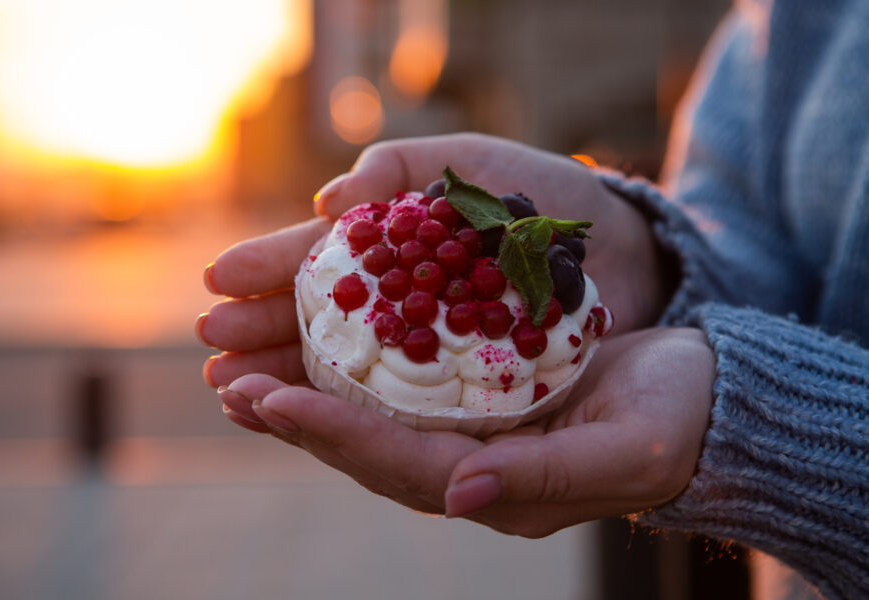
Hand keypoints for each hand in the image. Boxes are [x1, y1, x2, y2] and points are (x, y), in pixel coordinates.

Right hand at [198, 133, 667, 389]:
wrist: (627, 248)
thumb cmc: (548, 197)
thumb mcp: (468, 163)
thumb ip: (396, 170)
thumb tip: (328, 206)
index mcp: (396, 254)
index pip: (322, 267)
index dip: (272, 273)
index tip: (218, 281)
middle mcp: (405, 311)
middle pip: (324, 327)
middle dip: (264, 336)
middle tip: (211, 349)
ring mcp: (434, 357)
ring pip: (351, 375)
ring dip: (291, 382)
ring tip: (237, 393)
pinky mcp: (468, 398)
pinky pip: (402, 409)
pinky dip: (354, 415)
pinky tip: (309, 419)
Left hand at [219, 327, 714, 537]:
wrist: (704, 399)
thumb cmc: (676, 422)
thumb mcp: (626, 450)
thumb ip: (548, 478)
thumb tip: (461, 494)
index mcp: (499, 489)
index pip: (397, 465)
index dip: (330, 434)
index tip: (267, 400)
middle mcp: (472, 470)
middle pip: (368, 448)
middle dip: (298, 418)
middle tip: (231, 385)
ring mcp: (471, 436)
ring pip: (374, 420)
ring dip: (312, 396)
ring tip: (248, 373)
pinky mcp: (478, 399)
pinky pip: (401, 388)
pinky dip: (353, 370)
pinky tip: (319, 346)